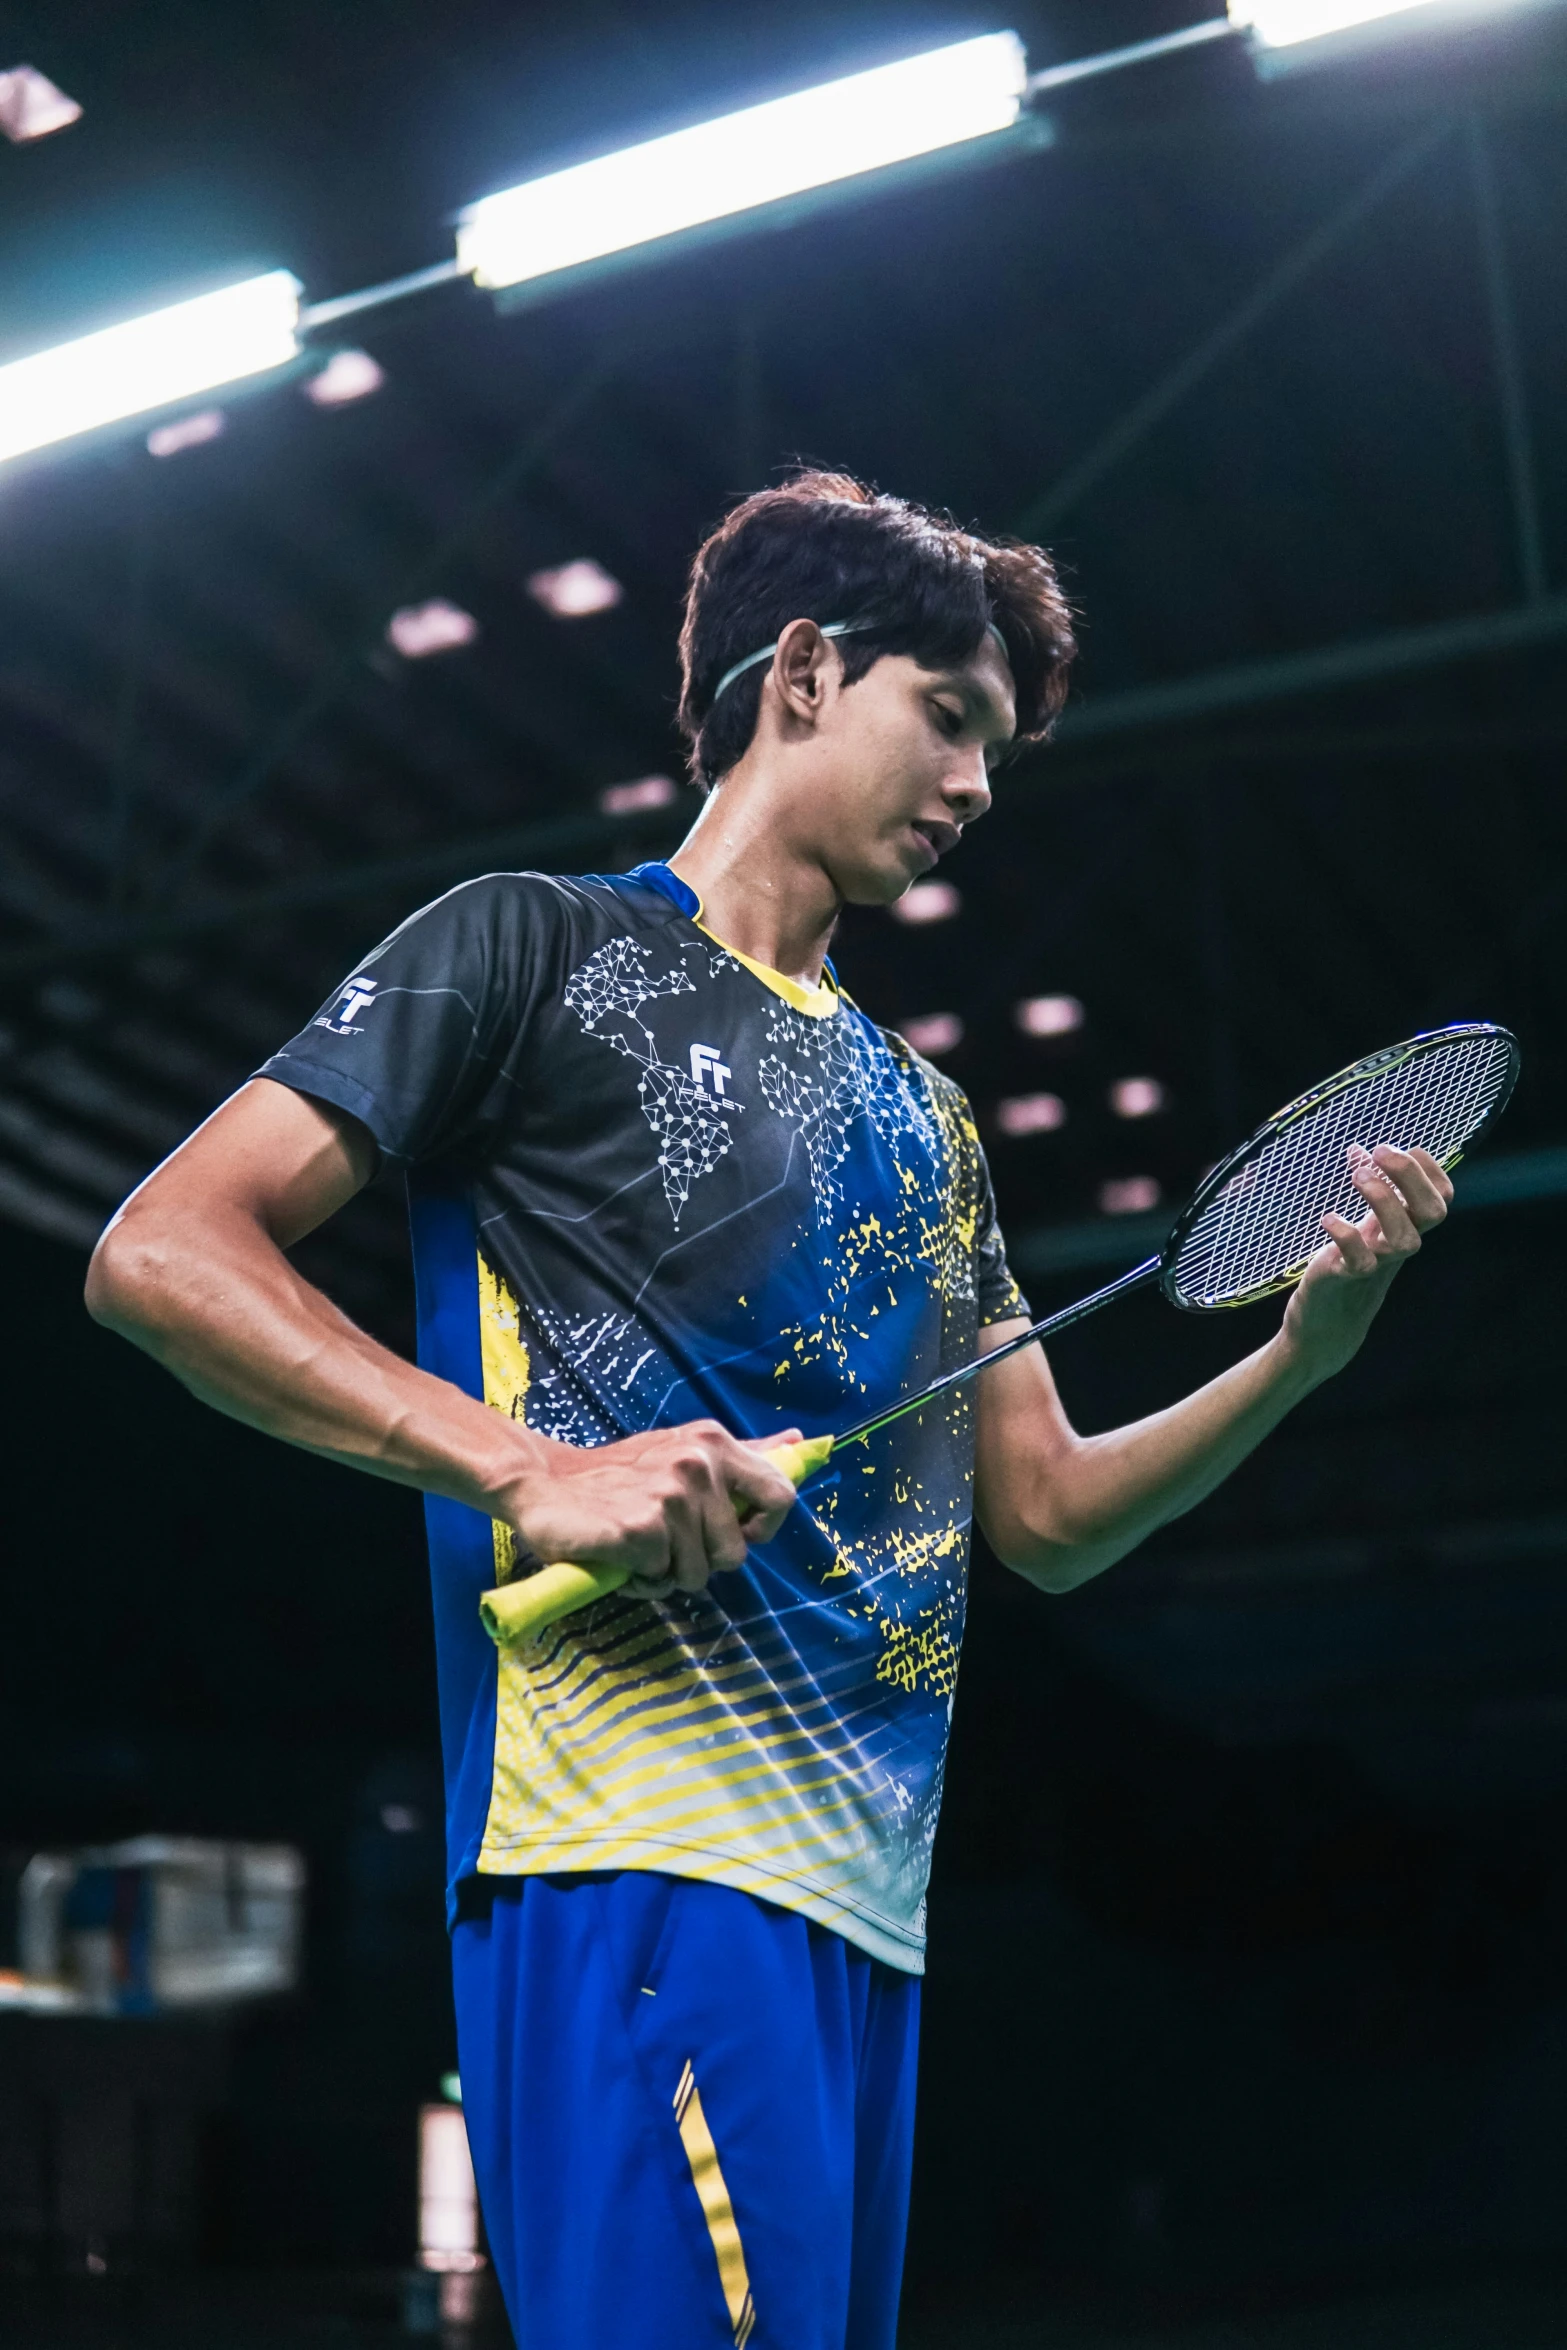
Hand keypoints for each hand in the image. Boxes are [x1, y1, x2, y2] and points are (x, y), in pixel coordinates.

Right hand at [498, 1421, 803, 1597]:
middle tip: (663, 1539)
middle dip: (700, 1561)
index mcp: (713, 1443)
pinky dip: (637, 1579)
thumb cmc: (618, 1474)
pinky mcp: (639, 1530)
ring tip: (636, 1545)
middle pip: (735, 1554)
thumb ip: (744, 1452)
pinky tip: (617, 1555)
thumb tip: (800, 1440)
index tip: (731, 1533)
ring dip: (664, 1572)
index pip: (781, 1496)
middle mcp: (696, 1465)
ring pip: (695, 1574)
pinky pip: (658, 1580)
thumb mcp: (684, 1449)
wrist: (542, 1482)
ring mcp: (669, 1498)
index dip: (760, 1528)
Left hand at [1278, 1142, 1452, 1378]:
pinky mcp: (1346, 1279)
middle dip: (1409, 1176)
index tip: (1402, 1146)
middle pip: (1433, 1213)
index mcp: (1405, 1228)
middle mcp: (1397, 1245)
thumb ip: (1366, 1193)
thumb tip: (1358, 1149)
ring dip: (1382, 1200)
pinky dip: (1345, 1235)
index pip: (1441, 1198)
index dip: (1431, 1169)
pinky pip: (1359, 1261)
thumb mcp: (1362, 1226)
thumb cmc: (1346, 1266)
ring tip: (1356, 1176)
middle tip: (1378, 1151)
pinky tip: (1328, 1218)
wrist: (1324, 1324)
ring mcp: (1376, 1264)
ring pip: (1405, 1239)